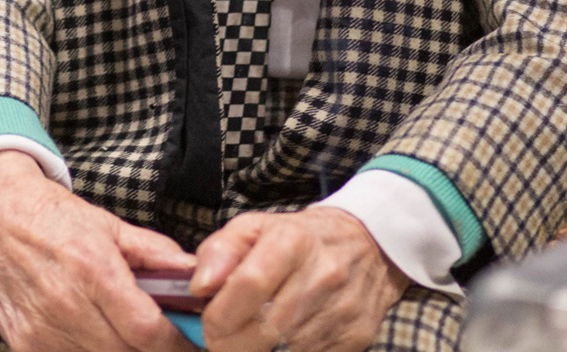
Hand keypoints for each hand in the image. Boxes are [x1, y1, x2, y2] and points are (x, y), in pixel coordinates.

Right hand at [0, 150, 196, 351]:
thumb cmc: (53, 216)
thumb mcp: (108, 225)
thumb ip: (155, 252)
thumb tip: (194, 272)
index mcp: (93, 270)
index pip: (147, 331)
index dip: (175, 344)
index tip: (188, 343)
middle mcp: (65, 304)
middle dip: (149, 349)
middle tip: (158, 337)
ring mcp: (41, 329)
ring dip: (118, 351)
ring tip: (123, 331)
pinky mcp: (23, 344)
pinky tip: (91, 334)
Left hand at [189, 207, 408, 351]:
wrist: (366, 247)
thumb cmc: (297, 239)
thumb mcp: (254, 227)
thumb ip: (219, 252)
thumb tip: (200, 287)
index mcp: (293, 242)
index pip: (248, 285)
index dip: (219, 314)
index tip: (208, 323)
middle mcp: (322, 276)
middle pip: (265, 329)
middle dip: (232, 344)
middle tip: (222, 341)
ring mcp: (342, 311)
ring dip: (258, 351)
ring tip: (248, 339)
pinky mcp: (356, 339)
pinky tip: (279, 343)